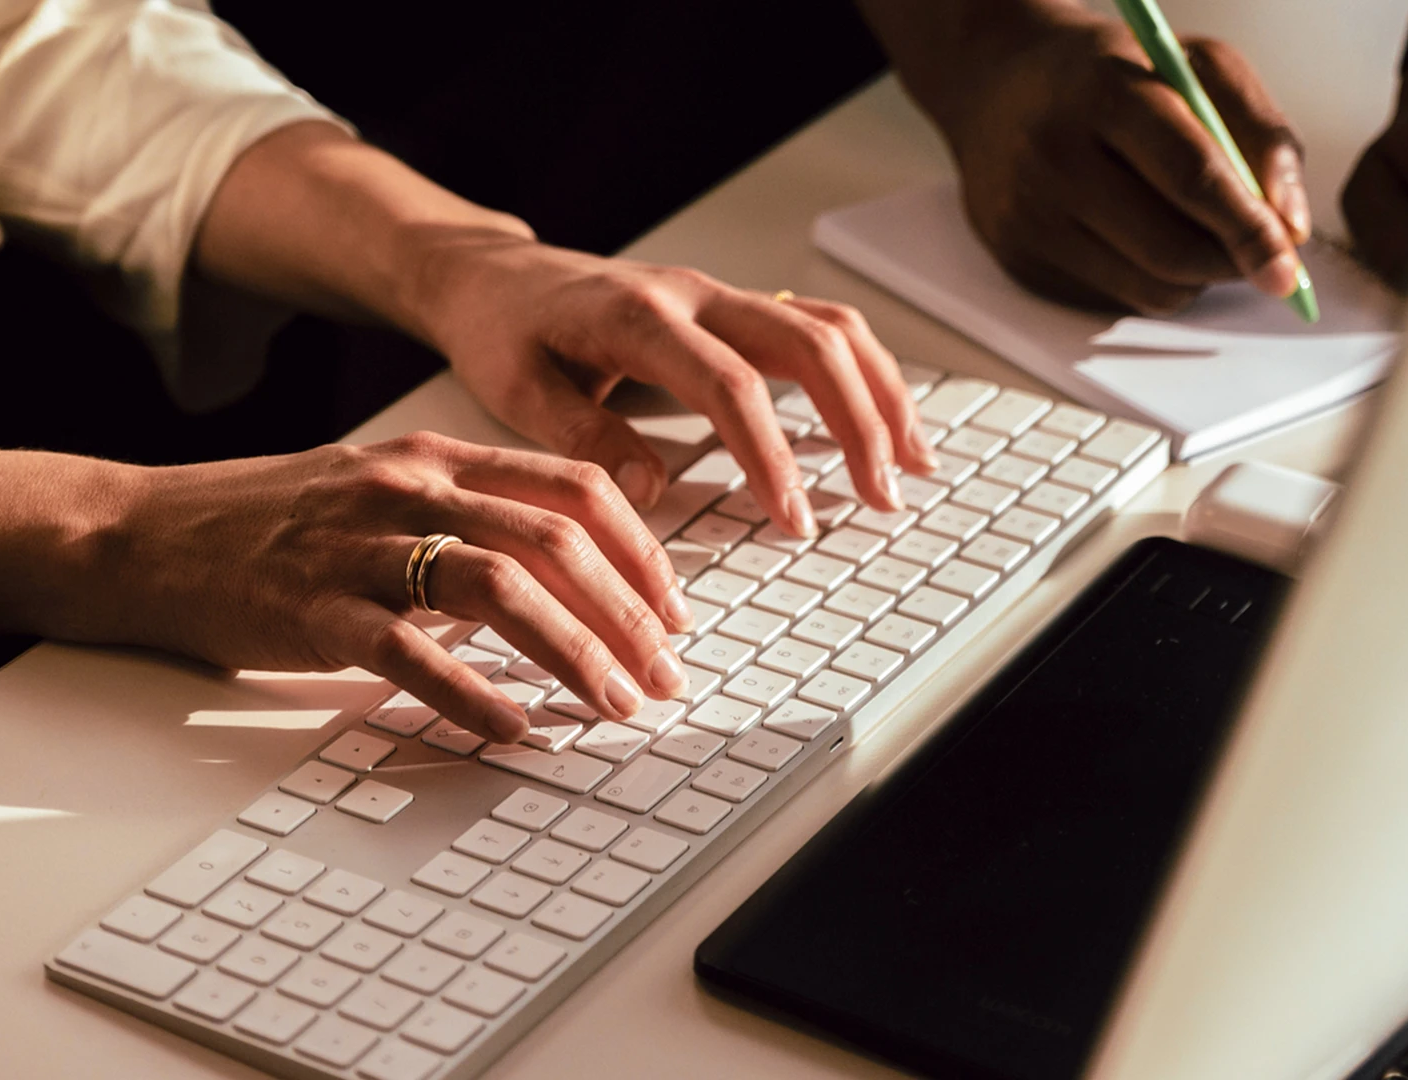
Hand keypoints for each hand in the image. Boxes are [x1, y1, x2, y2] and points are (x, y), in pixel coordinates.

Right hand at [92, 432, 693, 741]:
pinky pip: (411, 652)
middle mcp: (407, 488)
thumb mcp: (379, 488)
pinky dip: (473, 693)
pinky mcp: (313, 610)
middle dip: (629, 614)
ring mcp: (359, 547)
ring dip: (575, 652)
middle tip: (665, 672)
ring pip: (500, 588)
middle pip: (555, 539)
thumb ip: (466, 514)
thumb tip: (565, 571)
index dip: (642, 551)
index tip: (674, 609)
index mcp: (436, 456)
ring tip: (613, 703)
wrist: (141, 535)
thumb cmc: (267, 522)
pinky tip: (514, 728)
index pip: (573, 487)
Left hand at [399, 232, 939, 538]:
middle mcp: (694, 295)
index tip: (796, 518)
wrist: (495, 277)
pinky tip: (887, 424)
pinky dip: (865, 374)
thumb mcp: (515, 391)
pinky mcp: (735, 308)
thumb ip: (583, 437)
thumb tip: (650, 490)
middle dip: (857, 422)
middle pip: (808, 344)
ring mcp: (722, 296)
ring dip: (880, 394)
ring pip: (830, 328)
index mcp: (640, 317)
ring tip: (912, 465)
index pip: (729, 385)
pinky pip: (820, 327)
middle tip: (880, 498)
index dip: (771, 454)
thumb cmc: (502, 332)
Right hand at [927, 10, 1310, 313]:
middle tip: (1254, 248)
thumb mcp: (1197, 67)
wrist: (995, 83)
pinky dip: (1147, 280)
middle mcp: (1053, 156)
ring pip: (1147, 288)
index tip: (1287, 268)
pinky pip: (1113, 301)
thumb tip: (1291, 227)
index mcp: (1104, 91)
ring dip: (1194, 276)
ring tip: (1188, 227)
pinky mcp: (1016, 258)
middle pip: (1170, 249)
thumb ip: (1262, 132)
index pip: (1190, 176)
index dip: (1247, 229)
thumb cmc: (1109, 73)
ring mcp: (1026, 215)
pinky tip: (1133, 234)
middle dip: (1230, 260)